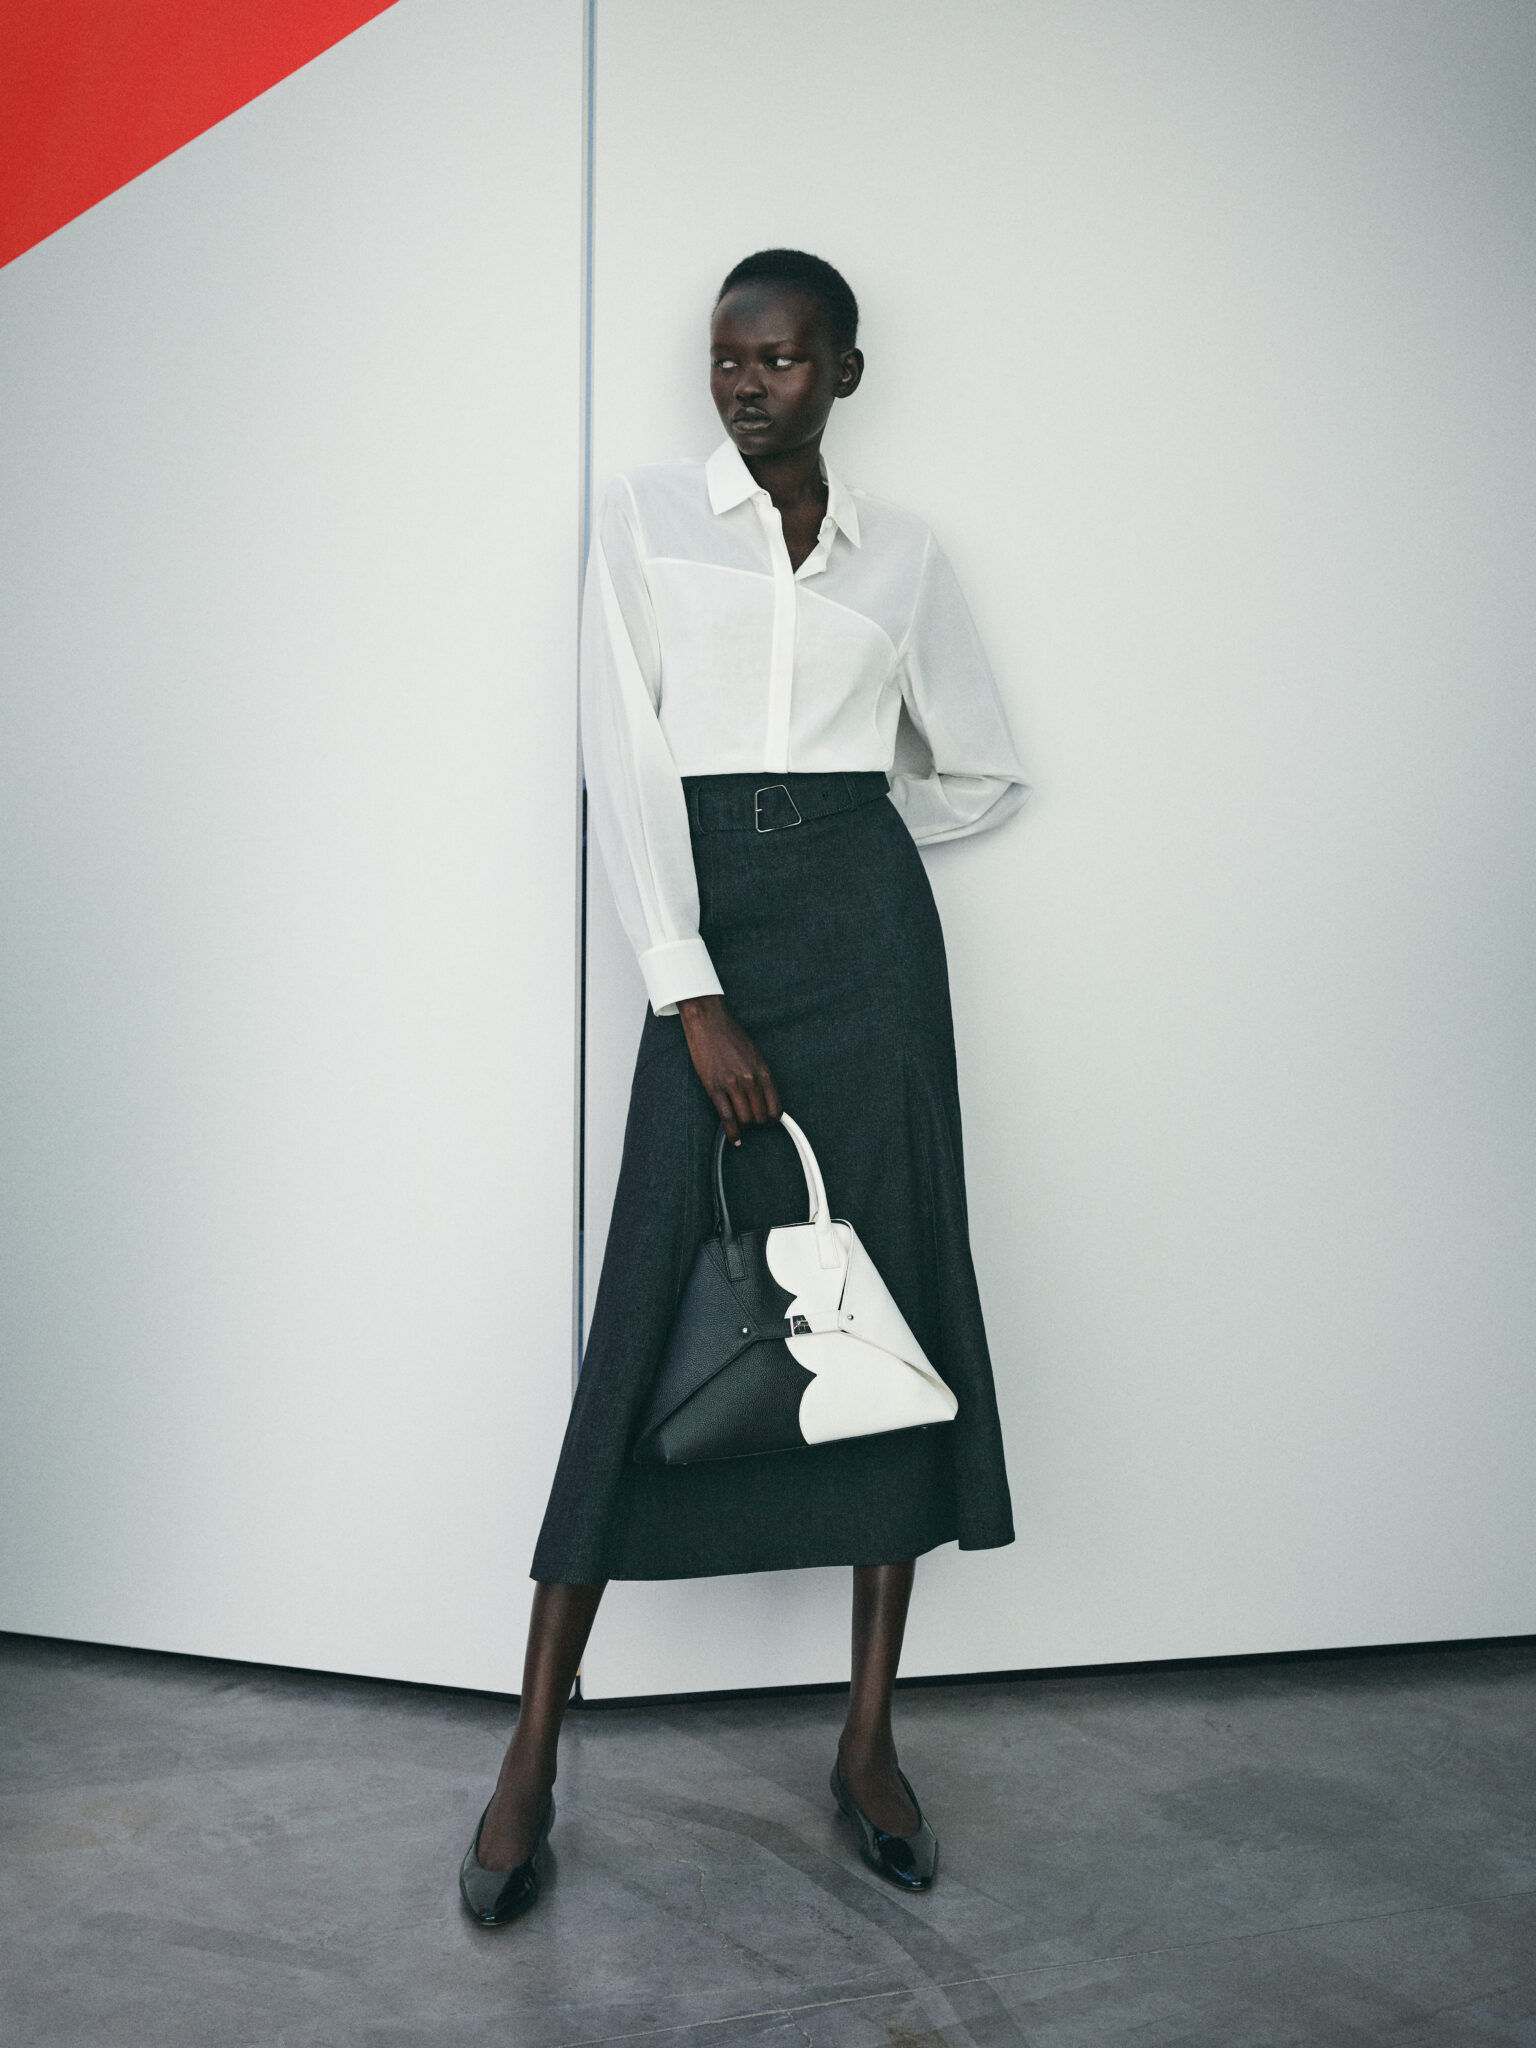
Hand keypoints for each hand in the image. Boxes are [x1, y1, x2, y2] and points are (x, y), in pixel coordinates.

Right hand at [678, 994, 780, 1144]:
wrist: (708, 1021)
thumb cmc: (730, 1036)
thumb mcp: (754, 1054)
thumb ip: (760, 1075)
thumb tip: (764, 1095)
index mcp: (763, 1070)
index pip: (775, 1106)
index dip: (773, 1119)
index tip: (769, 1122)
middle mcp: (750, 1079)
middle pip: (760, 1116)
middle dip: (757, 1123)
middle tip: (752, 1123)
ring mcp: (732, 1084)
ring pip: (745, 1119)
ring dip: (744, 1126)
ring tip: (741, 1126)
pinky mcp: (714, 1087)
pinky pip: (726, 1117)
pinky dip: (731, 1132)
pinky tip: (734, 1138)